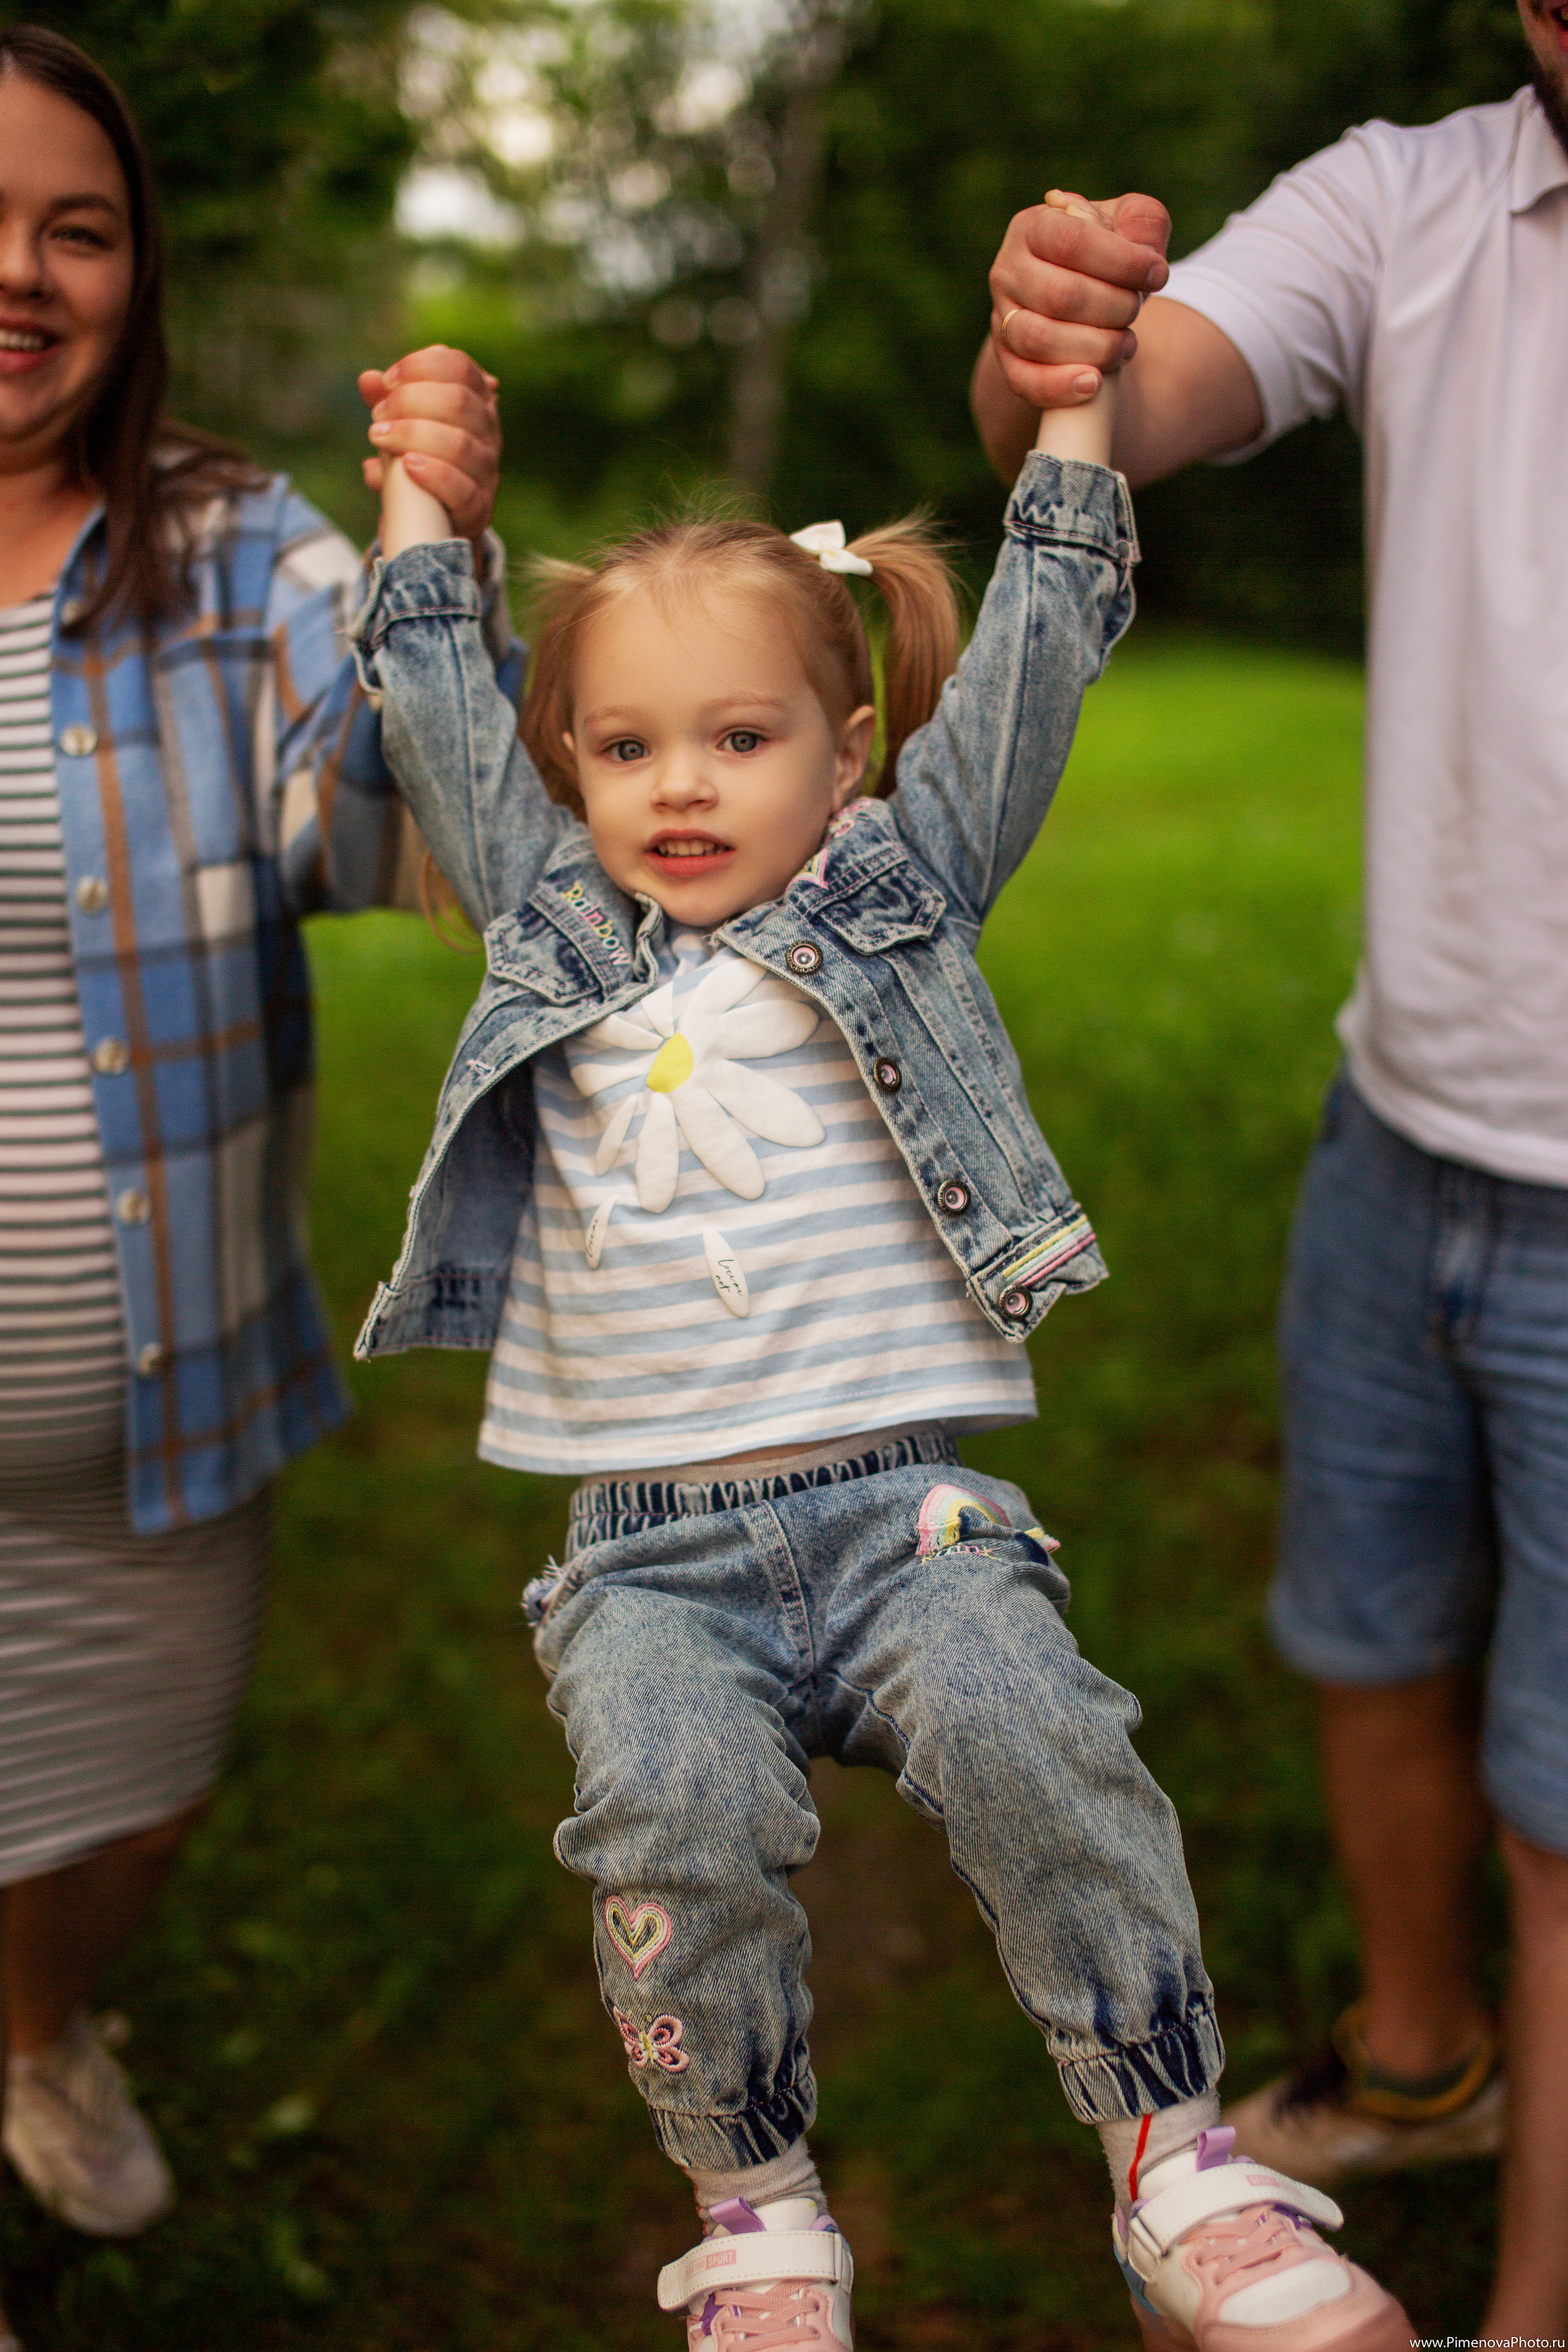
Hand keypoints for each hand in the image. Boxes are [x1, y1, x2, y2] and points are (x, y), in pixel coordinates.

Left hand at [359, 345, 500, 556]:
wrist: (435, 521)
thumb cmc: (419, 460)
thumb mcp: (402, 426)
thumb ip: (387, 401)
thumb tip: (368, 379)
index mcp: (476, 402)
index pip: (460, 367)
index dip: (421, 366)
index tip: (388, 381)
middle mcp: (489, 433)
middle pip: (459, 401)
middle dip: (410, 401)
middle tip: (378, 414)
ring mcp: (487, 472)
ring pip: (459, 444)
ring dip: (412, 435)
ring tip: (378, 437)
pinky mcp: (478, 509)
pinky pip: (461, 489)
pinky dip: (433, 474)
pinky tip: (407, 466)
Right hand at [989, 191, 1170, 410]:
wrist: (1077, 301)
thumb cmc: (1105, 258)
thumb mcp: (1128, 225)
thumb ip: (1143, 222)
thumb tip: (1142, 252)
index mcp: (1034, 227)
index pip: (1072, 241)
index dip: (1122, 261)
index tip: (1157, 274)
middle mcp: (1008, 271)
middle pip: (1060, 295)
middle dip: (1114, 307)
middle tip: (1136, 309)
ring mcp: (1001, 319)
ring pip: (1040, 339)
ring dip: (1096, 347)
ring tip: (1127, 345)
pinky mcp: (1007, 361)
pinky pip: (1024, 380)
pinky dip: (1060, 386)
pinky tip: (1095, 383)